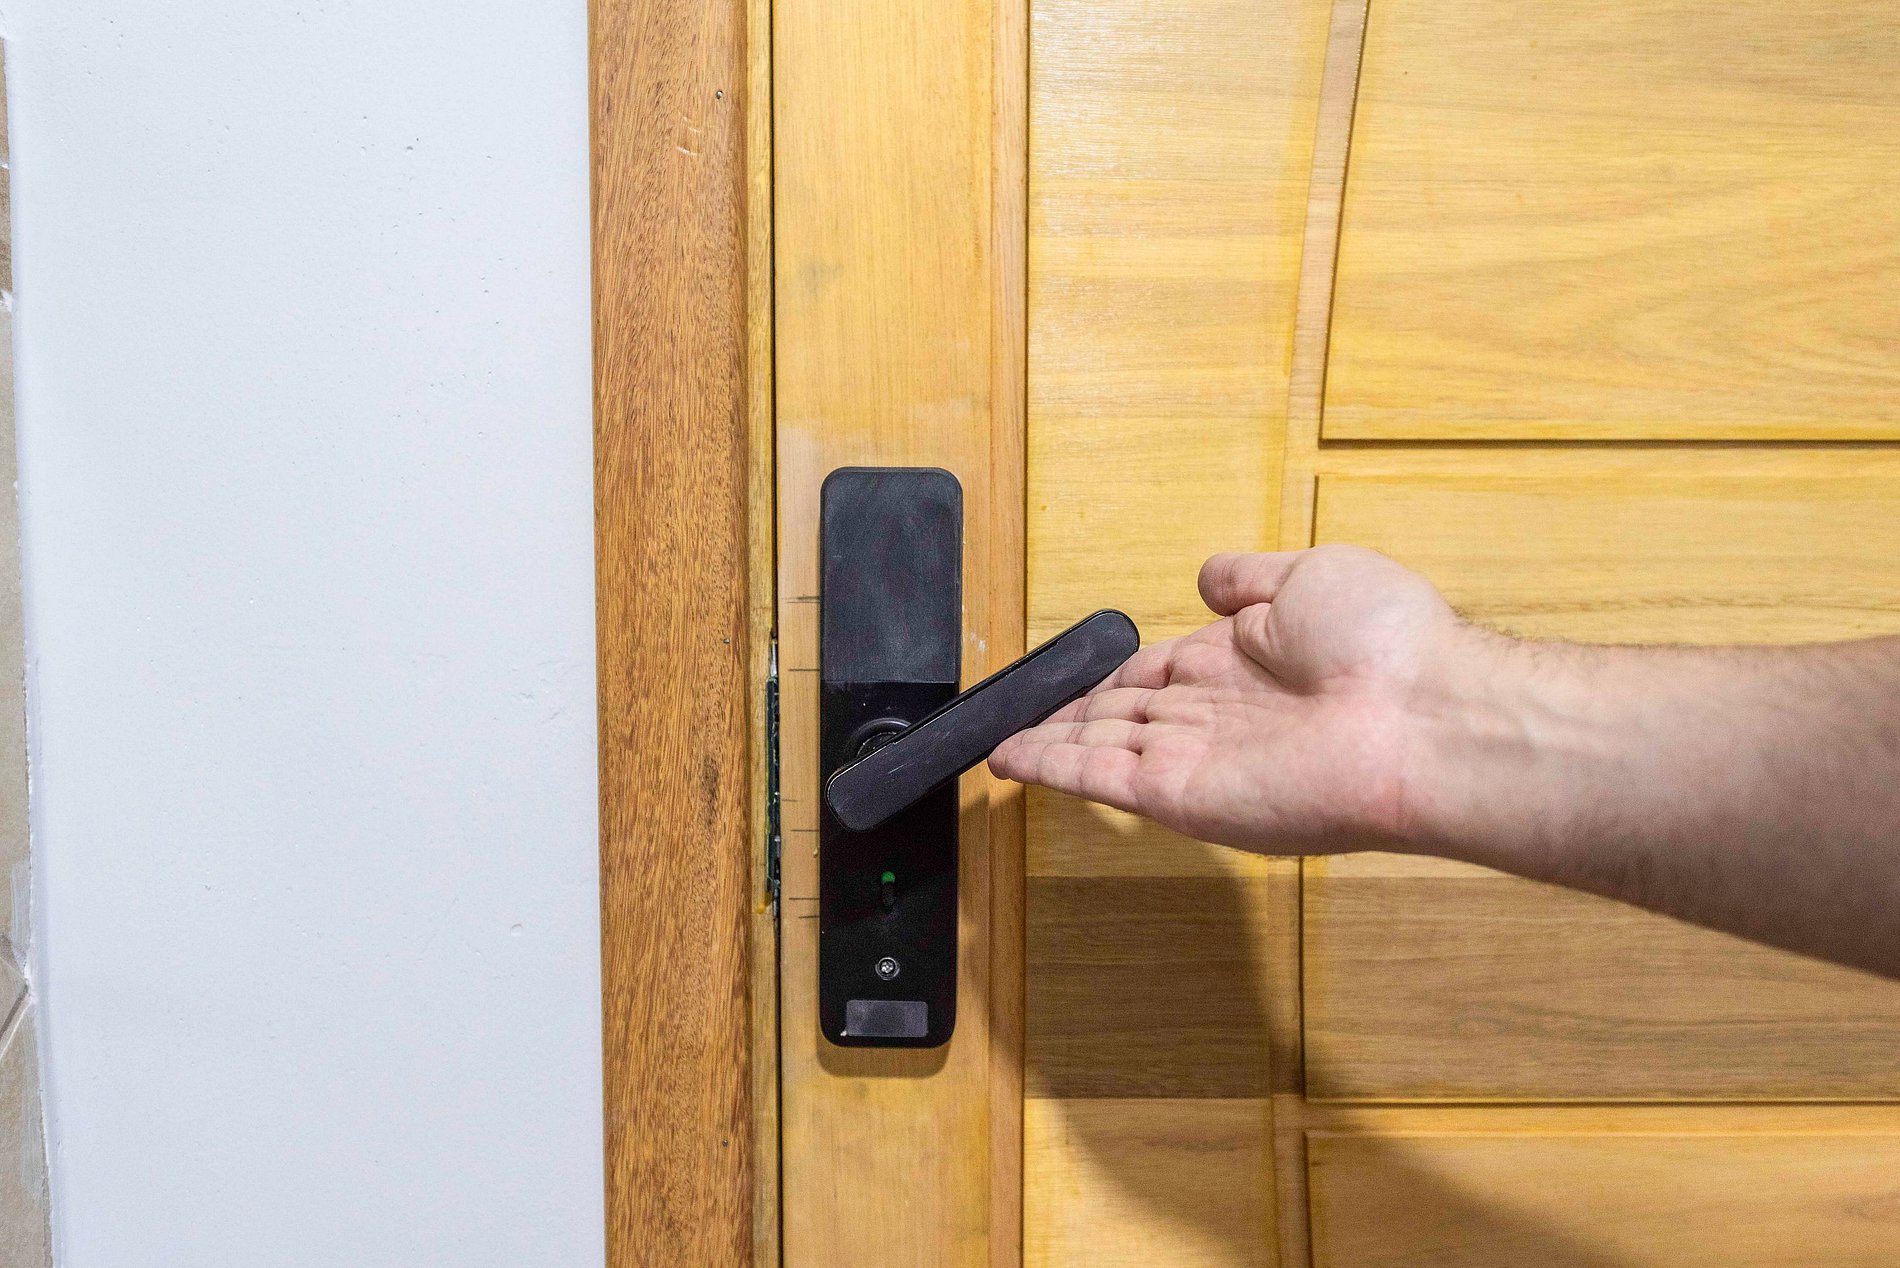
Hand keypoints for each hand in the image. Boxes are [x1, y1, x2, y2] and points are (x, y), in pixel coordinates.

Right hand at [988, 545, 1474, 852]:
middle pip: (1124, 717)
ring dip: (1053, 747)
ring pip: (1104, 750)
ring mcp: (1198, 758)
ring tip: (1004, 748)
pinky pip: (1102, 779)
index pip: (1156, 673)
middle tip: (1024, 723)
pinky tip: (1014, 761)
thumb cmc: (1384, 641)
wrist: (1420, 717)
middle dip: (1074, 720)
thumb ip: (1249, 579)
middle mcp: (1215, 715)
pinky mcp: (1183, 796)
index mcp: (1240, 662)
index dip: (1111, 678)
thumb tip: (1207, 578)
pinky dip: (1053, 769)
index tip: (1074, 683)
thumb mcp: (1310, 576)